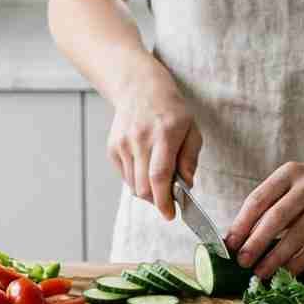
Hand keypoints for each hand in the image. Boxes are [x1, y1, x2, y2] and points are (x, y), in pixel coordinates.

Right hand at [106, 77, 202, 220]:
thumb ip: (190, 159)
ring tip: (158, 178)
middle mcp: (140, 139)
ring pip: (133, 186)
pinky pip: (125, 177)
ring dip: (147, 191)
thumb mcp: (191, 130)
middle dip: (157, 201)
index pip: (160, 175)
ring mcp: (123, 144)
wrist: (139, 89)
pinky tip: (144, 165)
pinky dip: (136, 180)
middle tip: (168, 199)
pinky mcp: (113, 148)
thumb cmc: (171, 111)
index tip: (170, 215)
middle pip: (144, 186)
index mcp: (164, 134)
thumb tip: (187, 185)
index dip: (164, 200)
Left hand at [225, 159, 303, 278]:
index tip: (229, 244)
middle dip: (256, 243)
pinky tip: (287, 272)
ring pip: (297, 235)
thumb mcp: (293, 183)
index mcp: (289, 173)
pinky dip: (300, 262)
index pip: (259, 199)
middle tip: (242, 262)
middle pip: (276, 218)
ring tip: (261, 272)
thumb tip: (240, 236)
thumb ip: (271, 204)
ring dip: (276, 258)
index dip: (241, 223)